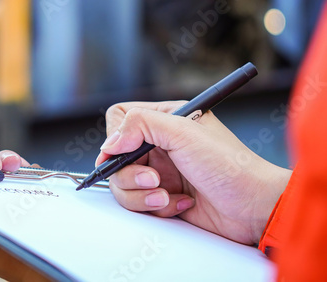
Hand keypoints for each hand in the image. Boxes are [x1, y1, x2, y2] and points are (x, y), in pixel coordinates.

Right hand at [97, 102, 291, 244]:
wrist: (253, 206)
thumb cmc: (230, 165)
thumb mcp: (184, 133)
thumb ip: (141, 125)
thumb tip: (110, 143)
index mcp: (165, 120)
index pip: (120, 118)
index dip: (115, 137)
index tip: (122, 153)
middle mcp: (160, 145)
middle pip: (116, 157)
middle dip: (132, 174)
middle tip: (154, 179)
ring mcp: (160, 171)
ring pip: (123, 184)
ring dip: (142, 195)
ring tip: (167, 195)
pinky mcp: (163, 195)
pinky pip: (140, 203)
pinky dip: (158, 207)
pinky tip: (182, 203)